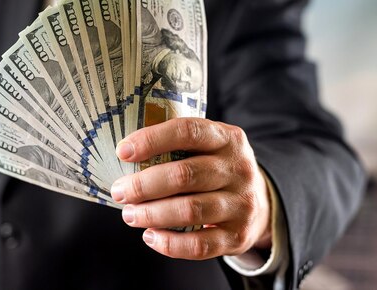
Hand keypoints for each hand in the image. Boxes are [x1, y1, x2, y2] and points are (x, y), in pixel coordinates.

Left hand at [111, 118, 271, 259]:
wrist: (257, 203)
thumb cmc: (215, 169)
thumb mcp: (207, 147)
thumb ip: (176, 146)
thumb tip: (125, 156)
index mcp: (227, 138)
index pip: (188, 131)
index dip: (152, 140)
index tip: (122, 151)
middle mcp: (238, 169)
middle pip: (185, 175)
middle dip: (144, 185)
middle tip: (119, 192)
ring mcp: (241, 204)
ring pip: (190, 210)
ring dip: (152, 214)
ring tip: (130, 215)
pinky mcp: (238, 236)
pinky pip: (199, 245)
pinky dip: (170, 243)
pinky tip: (150, 236)